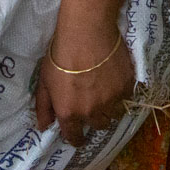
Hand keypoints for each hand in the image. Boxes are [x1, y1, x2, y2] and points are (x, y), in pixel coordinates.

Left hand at [38, 13, 134, 145]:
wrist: (86, 32)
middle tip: (92, 102)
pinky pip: (125, 96)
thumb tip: (44, 127)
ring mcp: (111, 100)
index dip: (76, 137)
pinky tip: (114, 77)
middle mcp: (91, 112)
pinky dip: (121, 91)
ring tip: (105, 91)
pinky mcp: (126, 86)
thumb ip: (44, 107)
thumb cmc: (60, 55)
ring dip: (110, 107)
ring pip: (114, 113)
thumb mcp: (44, 81)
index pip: (75, 137)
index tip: (78, 133)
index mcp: (69, 113)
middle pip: (98, 125)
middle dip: (94, 118)